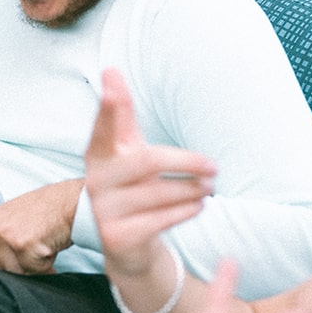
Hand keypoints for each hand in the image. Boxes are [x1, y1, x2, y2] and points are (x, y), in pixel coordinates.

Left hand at [0, 179, 83, 273]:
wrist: (70, 202)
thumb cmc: (44, 210)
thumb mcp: (10, 214)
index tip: (15, 261)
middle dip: (18, 268)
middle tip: (32, 253)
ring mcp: (7, 237)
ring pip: (16, 273)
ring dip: (34, 268)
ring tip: (42, 248)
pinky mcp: (24, 246)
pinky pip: (34, 272)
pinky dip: (47, 267)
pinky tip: (50, 250)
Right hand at [85, 68, 215, 276]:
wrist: (128, 243)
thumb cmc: (134, 184)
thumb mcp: (128, 148)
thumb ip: (122, 113)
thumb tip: (110, 68)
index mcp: (99, 152)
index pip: (105, 126)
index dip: (109, 107)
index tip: (112, 81)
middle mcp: (97, 179)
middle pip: (148, 161)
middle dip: (187, 163)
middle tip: (214, 167)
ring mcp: (104, 209)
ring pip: (159, 192)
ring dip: (192, 189)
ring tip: (210, 187)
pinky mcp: (117, 236)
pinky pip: (161, 219)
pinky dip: (186, 211)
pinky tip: (199, 206)